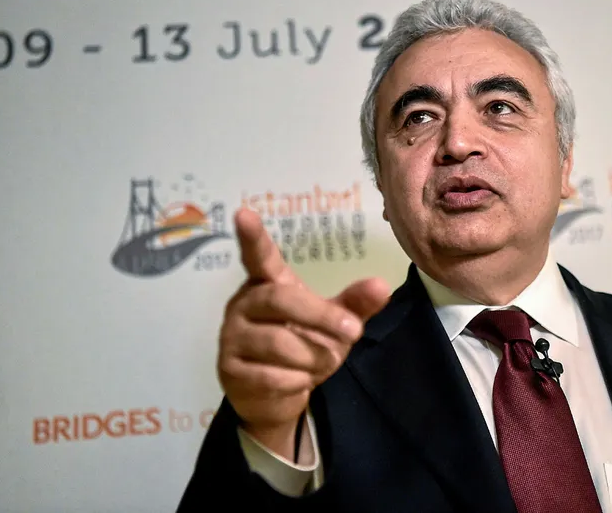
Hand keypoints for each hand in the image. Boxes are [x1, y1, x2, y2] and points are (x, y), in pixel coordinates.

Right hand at [218, 208, 391, 456]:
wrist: (275, 398)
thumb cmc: (304, 348)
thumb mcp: (333, 324)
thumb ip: (355, 304)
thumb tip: (382, 285)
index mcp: (267, 284)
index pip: (259, 257)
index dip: (252, 237)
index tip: (244, 212)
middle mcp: (243, 304)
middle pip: (281, 300)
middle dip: (322, 317)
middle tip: (353, 331)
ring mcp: (232, 336)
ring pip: (278, 344)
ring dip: (313, 358)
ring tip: (322, 362)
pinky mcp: (229, 369)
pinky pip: (270, 376)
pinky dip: (297, 381)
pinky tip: (300, 381)